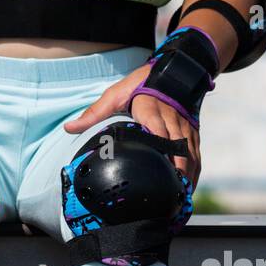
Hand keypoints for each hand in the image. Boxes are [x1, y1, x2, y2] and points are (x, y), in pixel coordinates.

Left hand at [64, 65, 201, 186]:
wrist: (174, 68)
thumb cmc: (141, 83)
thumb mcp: (115, 94)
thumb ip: (95, 112)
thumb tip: (69, 128)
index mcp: (152, 111)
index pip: (158, 132)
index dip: (160, 150)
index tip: (158, 169)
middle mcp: (172, 119)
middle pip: (177, 147)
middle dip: (177, 169)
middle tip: (171, 192)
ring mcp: (184, 125)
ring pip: (189, 152)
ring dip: (187, 174)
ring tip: (180, 196)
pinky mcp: (193, 130)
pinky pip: (195, 152)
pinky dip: (194, 170)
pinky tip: (189, 187)